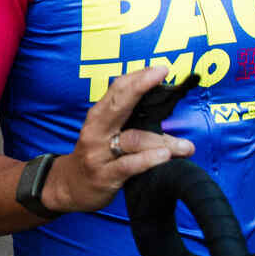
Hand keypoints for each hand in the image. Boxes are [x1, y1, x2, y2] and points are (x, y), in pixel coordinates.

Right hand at [42, 65, 193, 214]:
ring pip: (133, 140)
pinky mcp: (105, 176)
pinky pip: (128, 165)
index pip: (117, 89)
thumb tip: (159, 97)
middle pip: (119, 104)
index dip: (138, 76)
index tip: (160, 69)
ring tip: (185, 145)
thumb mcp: (104, 129)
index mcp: (98, 115)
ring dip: (162, 140)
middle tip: (162, 75)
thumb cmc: (95, 153)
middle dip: (141, 87)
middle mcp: (96, 131)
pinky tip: (164, 157)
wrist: (69, 186)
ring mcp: (99, 154)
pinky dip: (148, 160)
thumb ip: (125, 114)